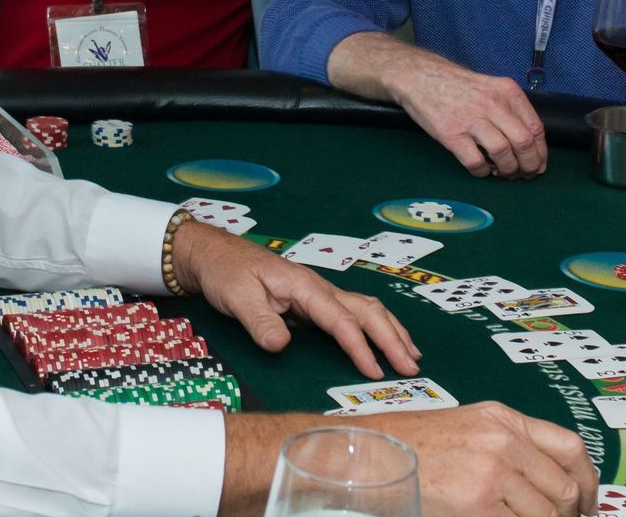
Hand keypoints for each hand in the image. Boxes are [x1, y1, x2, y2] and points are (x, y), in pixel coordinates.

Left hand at [172, 220, 419, 380]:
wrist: (215, 254)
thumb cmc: (227, 272)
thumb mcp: (238, 297)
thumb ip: (260, 322)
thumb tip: (282, 346)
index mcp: (304, 286)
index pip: (340, 319)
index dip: (359, 347)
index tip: (374, 372)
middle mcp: (318, 288)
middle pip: (366, 311)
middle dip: (391, 339)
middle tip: (410, 368)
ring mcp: (317, 294)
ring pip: (365, 309)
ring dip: (390, 331)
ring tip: (410, 356)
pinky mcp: (311, 302)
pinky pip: (352, 314)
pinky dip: (374, 328)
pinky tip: (382, 341)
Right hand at [383, 403, 595, 515]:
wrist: (373, 455)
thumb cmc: (416, 445)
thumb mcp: (470, 427)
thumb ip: (512, 446)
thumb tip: (552, 485)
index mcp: (504, 419)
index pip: (570, 448)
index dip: (588, 482)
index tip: (587, 504)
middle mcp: (504, 442)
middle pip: (564, 488)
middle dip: (568, 516)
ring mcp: (492, 474)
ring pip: (545, 516)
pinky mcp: (477, 505)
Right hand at [396, 65, 546, 178]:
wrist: (421, 78)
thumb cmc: (458, 87)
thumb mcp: (491, 88)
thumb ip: (510, 109)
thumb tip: (529, 143)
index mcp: (507, 91)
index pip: (535, 127)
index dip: (541, 152)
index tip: (538, 164)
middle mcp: (492, 103)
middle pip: (523, 142)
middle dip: (529, 165)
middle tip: (524, 174)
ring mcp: (471, 119)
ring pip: (503, 153)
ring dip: (507, 170)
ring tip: (503, 172)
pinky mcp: (451, 134)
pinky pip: (476, 162)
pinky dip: (483, 172)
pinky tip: (482, 169)